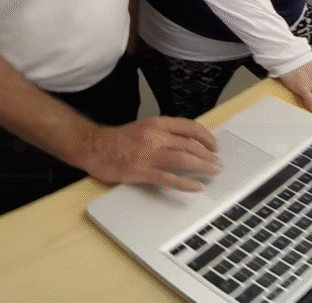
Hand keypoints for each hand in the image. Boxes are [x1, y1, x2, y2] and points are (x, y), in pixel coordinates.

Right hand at [81, 116, 220, 191]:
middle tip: (217, 164)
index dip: (206, 137)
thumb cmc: (118, 139)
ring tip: (213, 173)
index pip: (189, 127)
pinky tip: (196, 187)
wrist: (93, 146)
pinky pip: (169, 178)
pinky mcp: (142, 171)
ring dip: (202, 167)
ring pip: (183, 160)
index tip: (214, 146)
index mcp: (157, 124)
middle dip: (208, 155)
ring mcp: (149, 154)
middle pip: (190, 145)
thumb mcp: (144, 127)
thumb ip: (164, 133)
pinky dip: (185, 183)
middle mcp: (156, 136)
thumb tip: (188, 143)